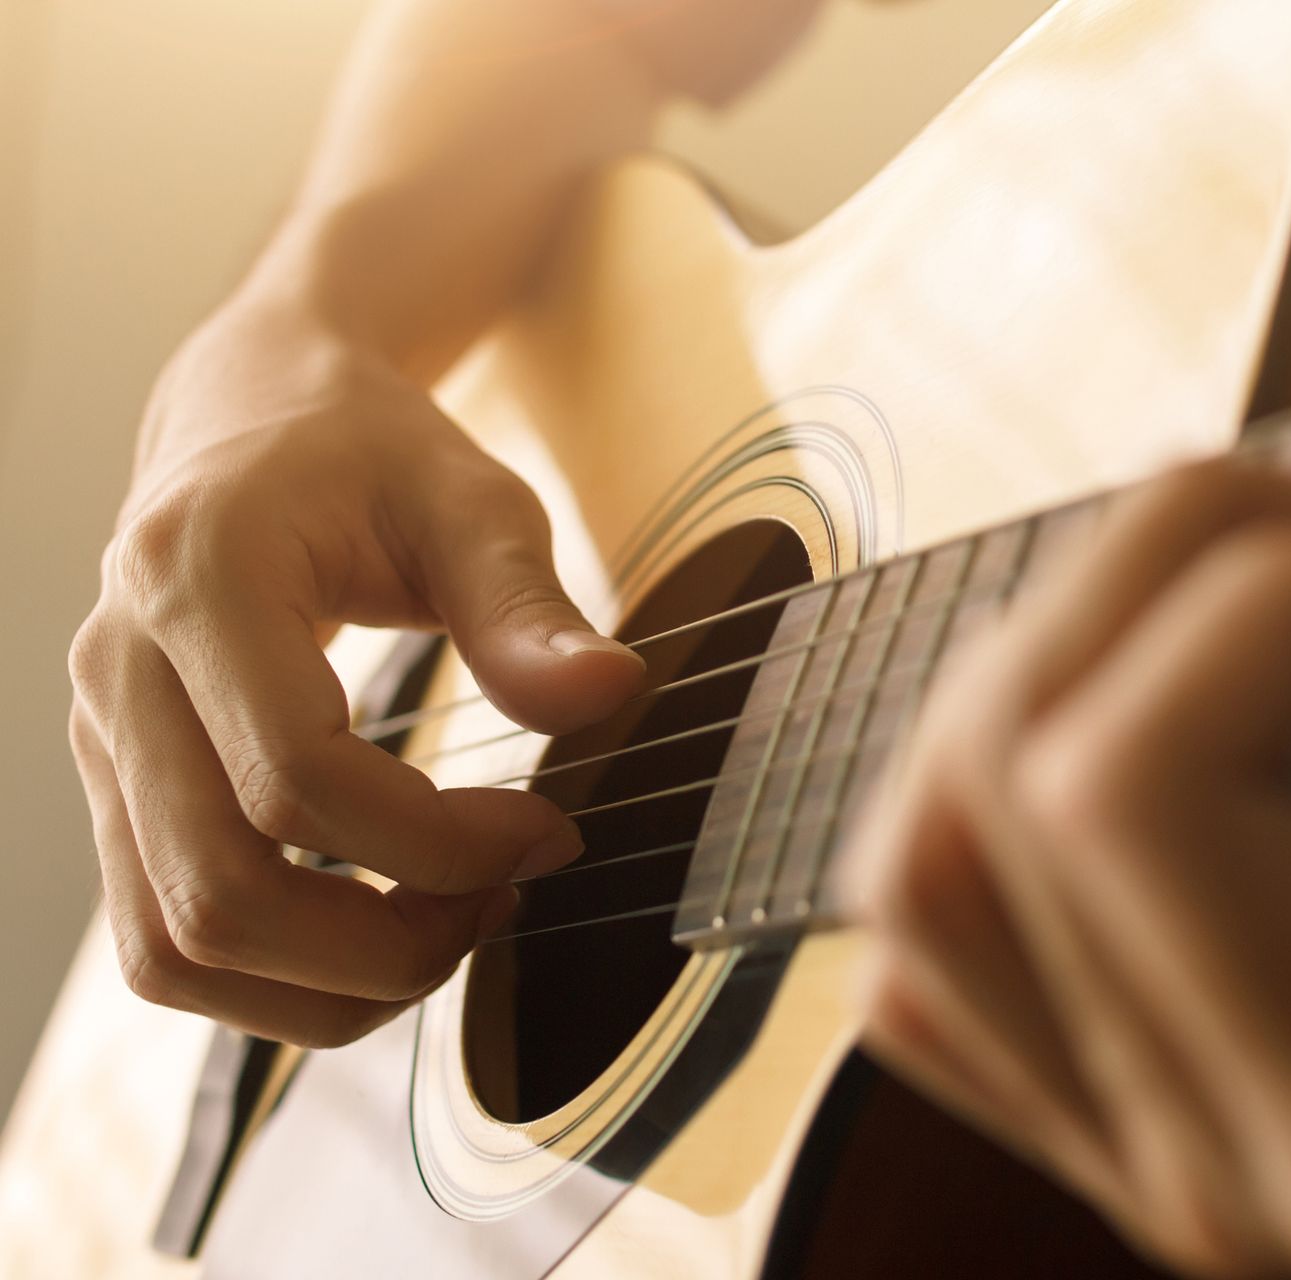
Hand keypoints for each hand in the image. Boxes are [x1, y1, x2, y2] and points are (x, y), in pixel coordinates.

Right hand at [68, 304, 646, 1047]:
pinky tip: (381, 932)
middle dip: (384, 946)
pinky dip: (276, 981)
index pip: (295, 779)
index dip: (438, 843)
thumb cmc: (369, 455)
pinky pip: (165, 943)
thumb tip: (610, 695)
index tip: (549, 832)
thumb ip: (528, 603)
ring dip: (325, 988)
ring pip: (173, 950)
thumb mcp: (471, 498)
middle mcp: (118, 670)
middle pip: (218, 895)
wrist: (252, 418)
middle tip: (506, 900)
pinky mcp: (118, 790)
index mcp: (198, 577)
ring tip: (449, 929)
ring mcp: (99, 741)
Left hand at [843, 187, 1290, 1278]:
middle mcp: (1232, 1184)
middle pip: (1005, 786)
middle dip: (1159, 574)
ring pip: (919, 869)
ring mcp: (1143, 1175)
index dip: (1277, 596)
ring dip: (1046, 664)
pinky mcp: (1104, 1143)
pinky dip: (982, 801)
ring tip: (1236, 622)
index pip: (1134, 791)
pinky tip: (1136, 738)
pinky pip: (921, 960)